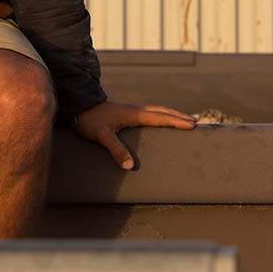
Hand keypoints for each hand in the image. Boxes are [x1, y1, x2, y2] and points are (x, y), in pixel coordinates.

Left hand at [73, 101, 195, 170]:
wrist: (78, 105)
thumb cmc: (90, 120)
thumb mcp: (102, 135)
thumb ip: (116, 150)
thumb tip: (131, 166)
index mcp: (134, 114)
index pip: (160, 118)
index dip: (176, 122)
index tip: (191, 124)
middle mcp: (136, 111)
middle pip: (162, 111)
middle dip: (178, 116)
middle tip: (194, 122)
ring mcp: (131, 111)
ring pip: (156, 111)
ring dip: (170, 114)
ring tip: (182, 119)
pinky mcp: (126, 113)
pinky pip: (149, 114)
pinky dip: (160, 116)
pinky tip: (159, 121)